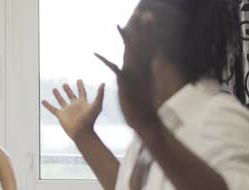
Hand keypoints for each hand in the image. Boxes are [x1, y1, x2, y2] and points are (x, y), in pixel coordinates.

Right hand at [42, 80, 105, 140]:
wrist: (81, 132)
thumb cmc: (90, 120)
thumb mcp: (97, 105)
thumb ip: (100, 94)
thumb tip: (103, 83)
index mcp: (83, 103)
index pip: (82, 92)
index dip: (80, 86)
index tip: (79, 80)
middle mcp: (74, 106)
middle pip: (71, 96)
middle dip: (68, 90)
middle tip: (65, 84)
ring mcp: (67, 110)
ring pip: (61, 101)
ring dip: (58, 95)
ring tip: (54, 89)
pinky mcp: (60, 115)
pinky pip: (52, 109)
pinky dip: (47, 105)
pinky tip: (43, 101)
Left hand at [94, 11, 159, 136]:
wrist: (145, 119)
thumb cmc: (145, 102)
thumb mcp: (148, 81)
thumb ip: (148, 68)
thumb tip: (153, 58)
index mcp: (147, 67)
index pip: (148, 43)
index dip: (148, 29)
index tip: (147, 15)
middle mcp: (142, 68)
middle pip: (141, 43)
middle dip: (140, 27)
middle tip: (140, 11)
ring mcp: (134, 75)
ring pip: (129, 52)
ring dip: (124, 38)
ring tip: (118, 25)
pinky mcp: (124, 83)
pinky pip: (113, 69)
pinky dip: (104, 60)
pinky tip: (95, 53)